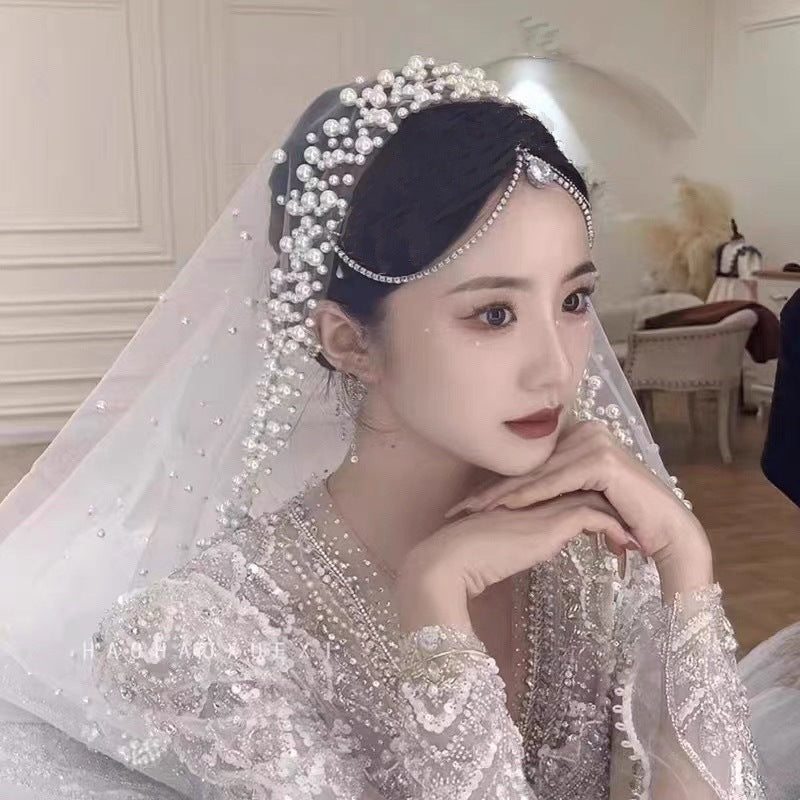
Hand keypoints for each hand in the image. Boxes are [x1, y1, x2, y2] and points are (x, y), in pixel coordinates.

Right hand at [395, 490, 636, 633]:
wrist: (454, 561)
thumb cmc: (475, 558)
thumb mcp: (510, 543)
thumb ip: (530, 535)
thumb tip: (548, 540)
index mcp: (531, 496)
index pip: (573, 489)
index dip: (597, 505)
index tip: (615, 527)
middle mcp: (540, 494)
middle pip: (589, 488)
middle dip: (614, 509)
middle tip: (632, 534)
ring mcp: (546, 503)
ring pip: (597, 499)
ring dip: (619, 520)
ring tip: (634, 543)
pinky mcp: (551, 520)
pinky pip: (595, 516)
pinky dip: (613, 530)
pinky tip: (624, 546)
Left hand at [444, 420, 712, 597]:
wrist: (669, 534)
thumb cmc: (626, 518)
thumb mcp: (581, 496)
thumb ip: (554, 486)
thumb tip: (512, 493)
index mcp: (581, 433)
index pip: (530, 459)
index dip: (498, 481)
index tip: (467, 502)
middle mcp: (588, 430)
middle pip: (530, 464)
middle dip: (493, 488)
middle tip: (460, 508)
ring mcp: (596, 442)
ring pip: (538, 473)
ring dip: (504, 494)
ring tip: (474, 510)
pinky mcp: (602, 461)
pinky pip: (556, 481)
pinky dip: (530, 495)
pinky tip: (505, 508)